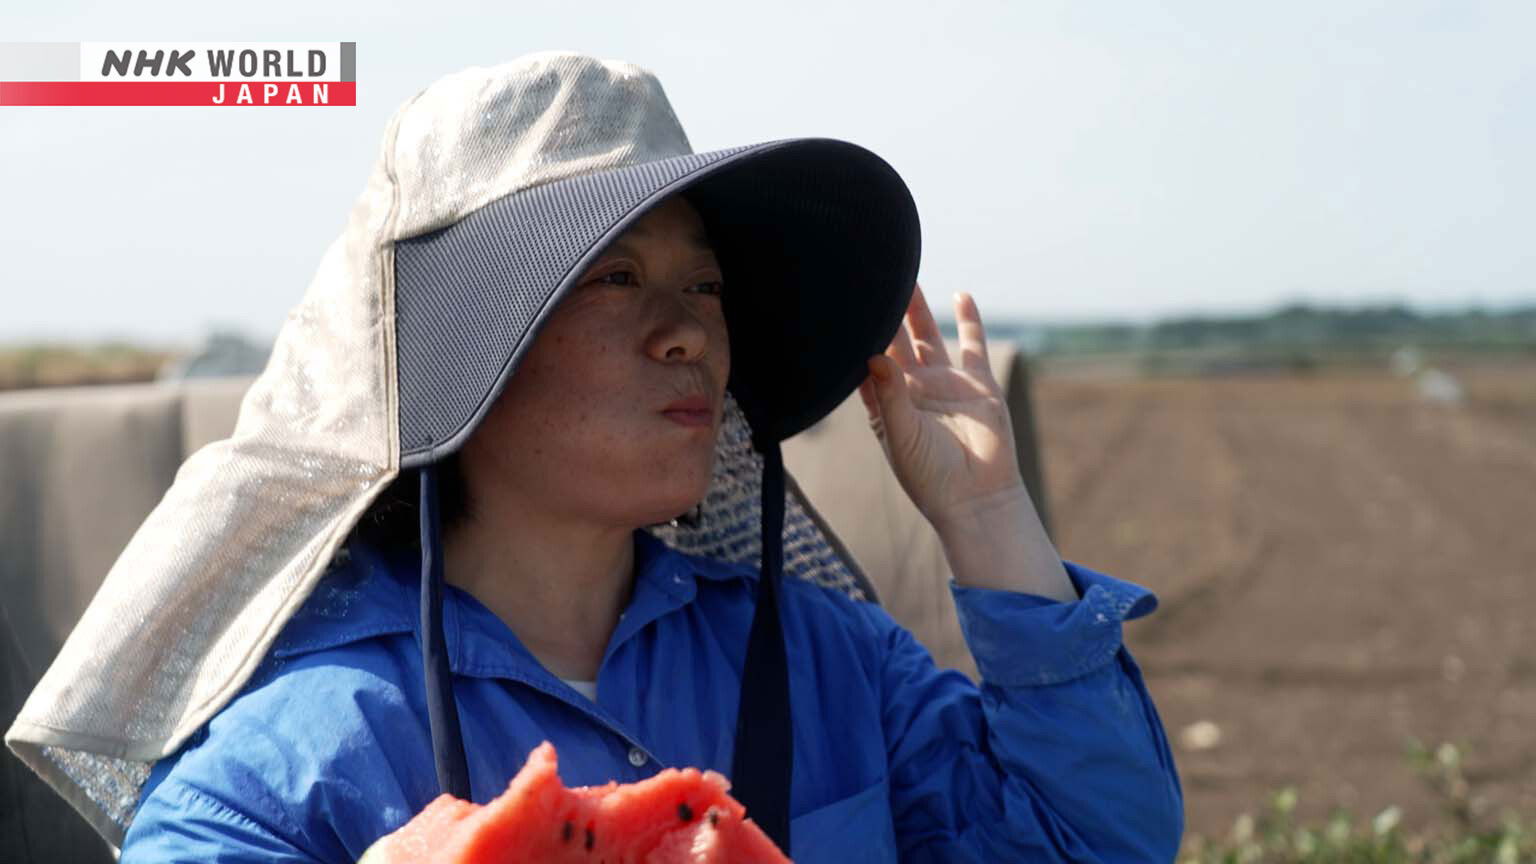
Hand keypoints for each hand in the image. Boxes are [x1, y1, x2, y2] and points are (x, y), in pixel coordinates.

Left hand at [857, 283, 1023, 532]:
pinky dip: (968, 321)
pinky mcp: (978, 384)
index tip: (843, 306)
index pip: (865, 361)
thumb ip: (890, 395)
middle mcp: (913, 389)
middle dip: (884, 312)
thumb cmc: (930, 476)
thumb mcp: (902, 435)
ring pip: (928, 336)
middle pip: (894, 340)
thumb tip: (873, 357)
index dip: (855, 337)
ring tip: (907, 277)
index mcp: (886, 403)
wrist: (976, 498)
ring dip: (918, 310)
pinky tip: (960, 295)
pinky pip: (972, 345)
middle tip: (869, 278)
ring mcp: (945, 384)